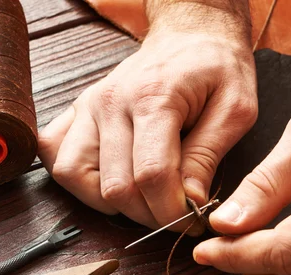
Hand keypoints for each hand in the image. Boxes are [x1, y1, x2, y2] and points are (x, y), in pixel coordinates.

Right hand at [38, 2, 256, 230]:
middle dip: (148, 215)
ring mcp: (89, 105)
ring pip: (74, 175)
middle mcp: (111, 102)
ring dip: (108, 201)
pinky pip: (55, 152)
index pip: (151, 175)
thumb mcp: (235, 109)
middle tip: (174, 215)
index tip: (192, 221)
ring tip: (141, 199)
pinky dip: (75, 176)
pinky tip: (107, 179)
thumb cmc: (216, 68)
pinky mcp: (79, 110)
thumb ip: (208, 156)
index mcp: (154, 98)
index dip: (171, 211)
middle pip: (115, 185)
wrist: (191, 35)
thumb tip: (190, 202)